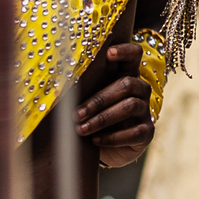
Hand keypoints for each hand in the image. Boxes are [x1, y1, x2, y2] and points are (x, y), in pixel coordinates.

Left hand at [77, 44, 156, 167]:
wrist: (106, 147)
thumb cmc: (93, 116)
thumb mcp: (88, 99)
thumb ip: (80, 89)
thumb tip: (52, 87)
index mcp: (127, 75)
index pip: (134, 55)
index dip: (124, 51)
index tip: (107, 53)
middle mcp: (140, 89)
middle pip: (127, 84)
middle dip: (99, 99)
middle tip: (76, 114)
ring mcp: (144, 111)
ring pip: (129, 106)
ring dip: (102, 118)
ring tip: (81, 129)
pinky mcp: (146, 132)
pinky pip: (134, 132)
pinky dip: (113, 137)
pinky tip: (95, 140)